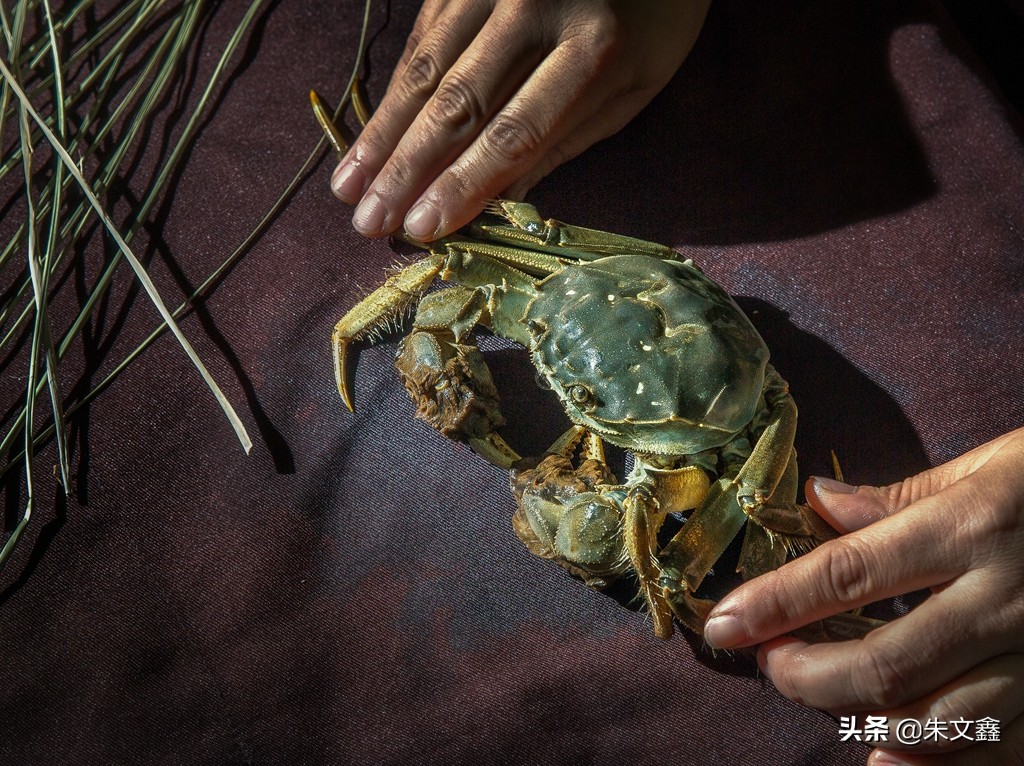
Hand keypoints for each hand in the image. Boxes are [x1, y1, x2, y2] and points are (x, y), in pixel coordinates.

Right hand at [332, 0, 711, 239]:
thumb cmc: (653, 19)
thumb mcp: (632, 87)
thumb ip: (564, 139)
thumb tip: (497, 201)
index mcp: (594, 50)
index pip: (515, 132)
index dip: (463, 184)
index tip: (422, 229)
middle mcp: (535, 7)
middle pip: (457, 103)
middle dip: (406, 170)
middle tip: (367, 223)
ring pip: (425, 67)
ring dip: (381, 133)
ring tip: (348, 186)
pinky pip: (424, 33)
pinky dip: (395, 88)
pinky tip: (371, 132)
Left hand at [702, 428, 1023, 764]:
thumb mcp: (990, 466)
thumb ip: (900, 494)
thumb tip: (817, 505)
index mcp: (974, 526)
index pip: (848, 573)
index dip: (774, 602)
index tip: (721, 623)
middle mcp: (1005, 600)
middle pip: (880, 665)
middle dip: (804, 676)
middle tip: (771, 662)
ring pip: (932, 723)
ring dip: (855, 720)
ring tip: (817, 695)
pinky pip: (991, 754)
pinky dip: (928, 765)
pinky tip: (885, 756)